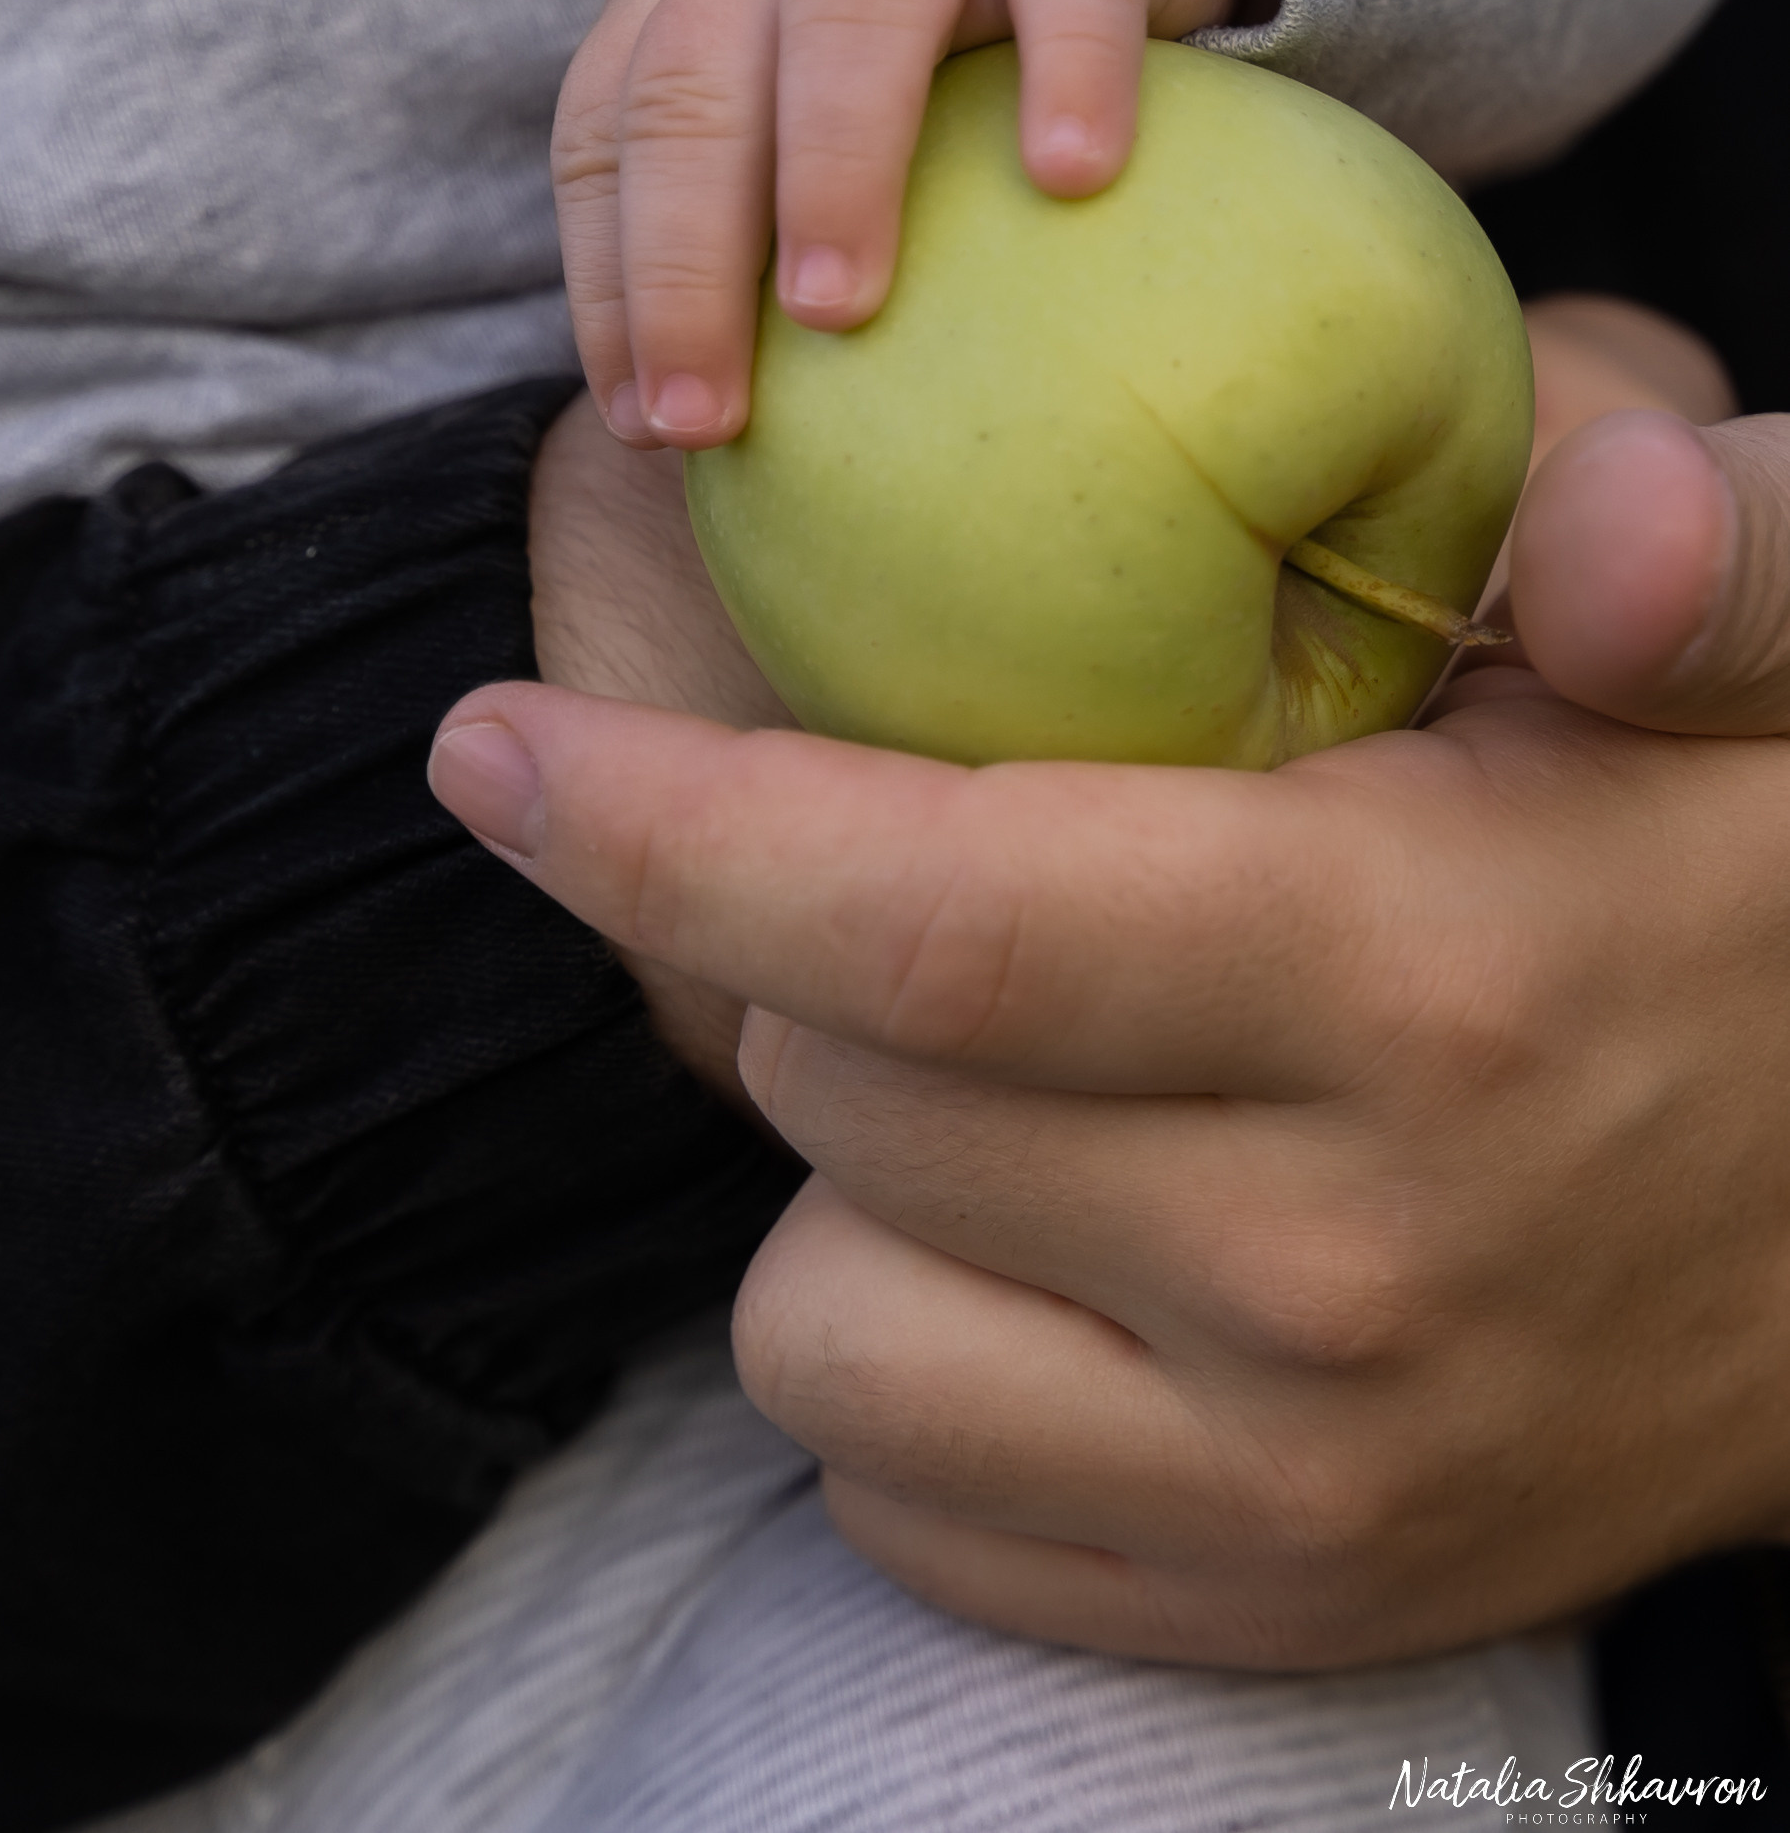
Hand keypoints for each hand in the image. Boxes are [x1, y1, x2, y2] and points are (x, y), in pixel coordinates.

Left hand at [435, 381, 1789, 1669]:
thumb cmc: (1772, 889)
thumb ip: (1723, 544)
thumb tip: (1602, 534)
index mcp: (1422, 987)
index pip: (935, 924)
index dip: (663, 828)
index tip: (488, 750)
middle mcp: (1339, 1282)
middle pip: (839, 1098)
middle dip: (798, 942)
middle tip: (936, 853)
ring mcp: (1301, 1493)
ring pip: (820, 1326)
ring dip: (851, 1163)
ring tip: (1014, 1063)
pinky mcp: (1276, 1614)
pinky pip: (900, 1504)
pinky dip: (909, 1349)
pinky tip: (1041, 1237)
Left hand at [552, 0, 1244, 450]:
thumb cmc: (915, 1)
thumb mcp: (791, 55)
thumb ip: (743, 186)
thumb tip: (696, 432)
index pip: (606, 121)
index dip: (609, 277)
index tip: (649, 421)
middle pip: (696, 75)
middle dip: (681, 255)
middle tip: (707, 414)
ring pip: (853, 4)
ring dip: (831, 163)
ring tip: (836, 313)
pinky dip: (1068, 66)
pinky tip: (1066, 181)